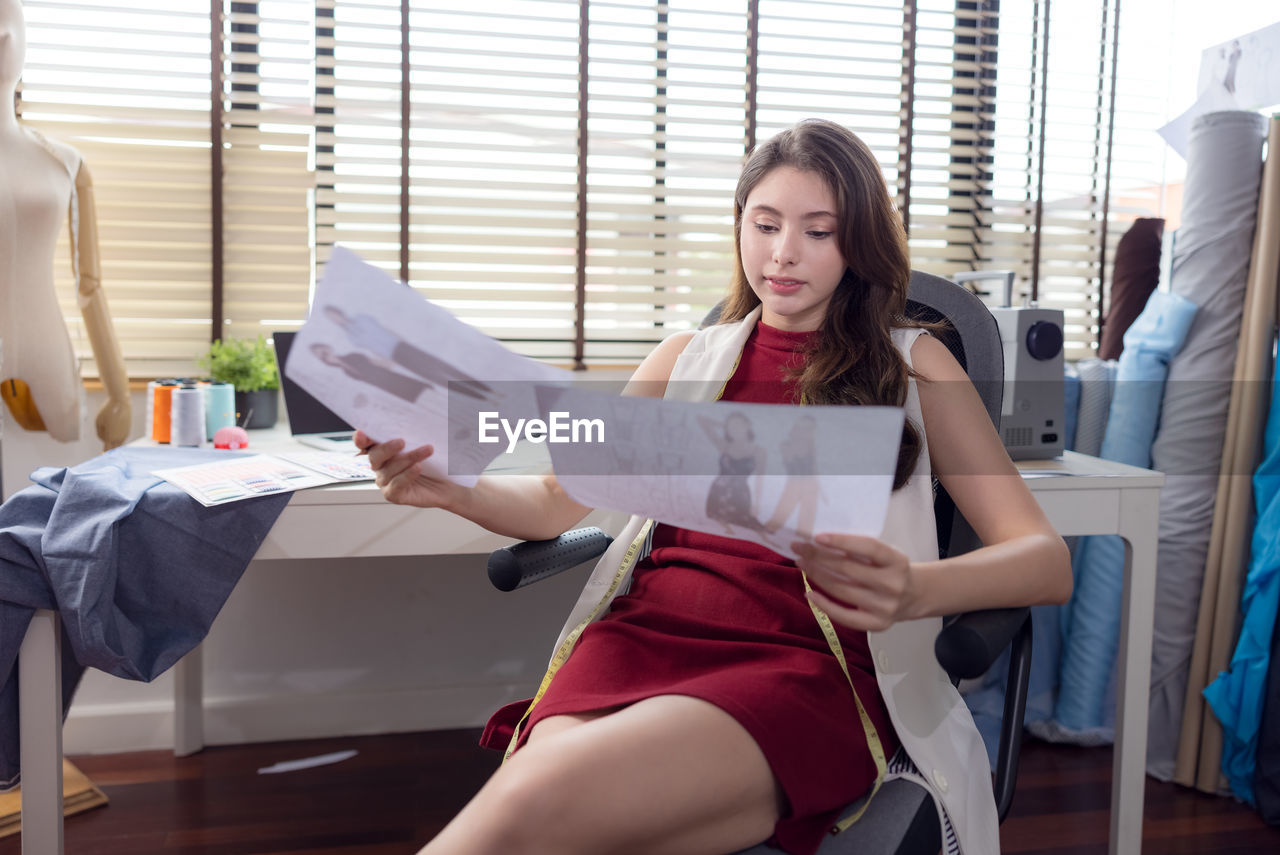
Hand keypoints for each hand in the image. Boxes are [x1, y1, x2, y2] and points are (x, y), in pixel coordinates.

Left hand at [95, 397, 131, 449]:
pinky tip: (114, 434)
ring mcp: (125, 434)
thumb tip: (104, 439)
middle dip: (109, 449)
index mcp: (110, 437)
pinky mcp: (128, 430)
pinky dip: (118, 438)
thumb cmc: (107, 411)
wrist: (121, 403)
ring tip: (109, 442)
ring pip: (118, 443)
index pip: (107, 449)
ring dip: (114, 443)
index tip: (102, 455)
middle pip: (113, 448)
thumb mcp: (98, 422)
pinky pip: (122, 438)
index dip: (104, 452)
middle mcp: (119, 438)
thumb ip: (99, 433)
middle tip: (105, 450)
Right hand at [355, 429, 461, 509]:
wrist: (448, 482)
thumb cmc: (434, 459)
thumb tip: (414, 415)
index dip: (361, 439)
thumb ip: (412, 431)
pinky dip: (407, 474)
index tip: (362, 433)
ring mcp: (385, 481)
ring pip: (389, 469)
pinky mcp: (393, 494)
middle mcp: (380, 466)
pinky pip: (396, 484)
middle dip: (386, 448)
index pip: (365, 443)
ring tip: (427, 450)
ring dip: (408, 458)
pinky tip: (418, 467)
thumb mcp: (424, 441)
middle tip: (402, 441)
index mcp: (382, 449)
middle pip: (374, 456)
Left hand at [792, 534, 918, 631]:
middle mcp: (893, 584)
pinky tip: (809, 593)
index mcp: (897, 561)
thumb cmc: (891, 569)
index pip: (868, 547)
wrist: (915, 596)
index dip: (842, 541)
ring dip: (817, 576)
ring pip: (842, 590)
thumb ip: (862, 550)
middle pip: (848, 569)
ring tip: (802, 564)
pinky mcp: (877, 624)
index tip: (817, 537)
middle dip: (819, 557)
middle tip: (799, 548)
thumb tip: (820, 542)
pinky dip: (824, 605)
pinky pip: (845, 616)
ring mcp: (885, 606)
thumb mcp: (886, 555)